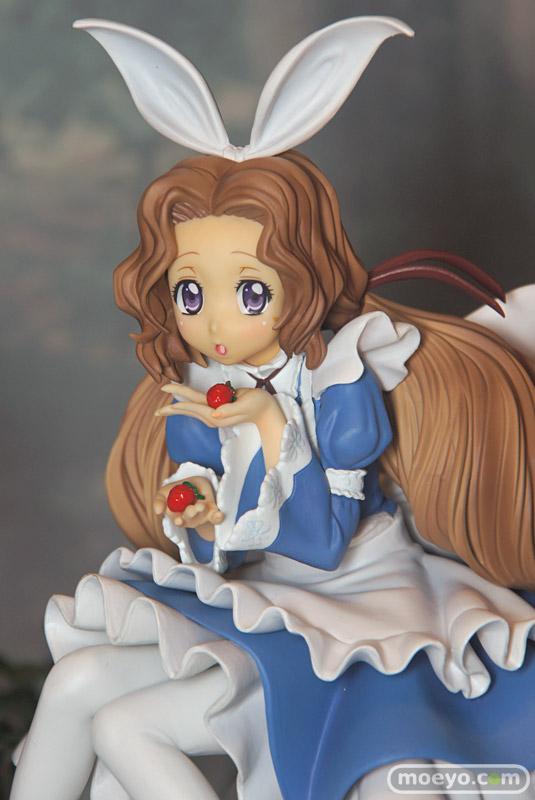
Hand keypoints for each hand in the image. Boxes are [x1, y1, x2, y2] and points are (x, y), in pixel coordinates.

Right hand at [154, 476, 222, 540]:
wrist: (194, 485)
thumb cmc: (177, 491)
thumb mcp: (165, 493)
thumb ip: (159, 501)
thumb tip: (157, 511)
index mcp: (178, 516)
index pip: (177, 520)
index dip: (177, 520)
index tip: (178, 520)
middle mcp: (190, 518)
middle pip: (190, 519)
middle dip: (190, 514)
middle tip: (191, 510)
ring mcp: (202, 516)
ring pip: (202, 516)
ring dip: (202, 512)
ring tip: (201, 506)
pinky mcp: (212, 512)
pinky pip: (216, 517)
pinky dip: (217, 517)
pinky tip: (219, 515)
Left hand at [155, 384, 283, 429]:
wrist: (265, 411)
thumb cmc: (258, 406)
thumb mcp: (246, 406)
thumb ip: (230, 411)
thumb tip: (213, 414)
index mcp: (218, 416)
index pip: (195, 408)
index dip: (181, 402)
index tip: (169, 400)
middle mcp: (213, 415)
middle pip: (189, 409)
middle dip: (172, 410)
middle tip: (155, 412)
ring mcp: (214, 413)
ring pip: (191, 407)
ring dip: (177, 406)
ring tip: (162, 408)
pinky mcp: (217, 408)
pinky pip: (198, 405)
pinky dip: (187, 403)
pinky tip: (179, 403)